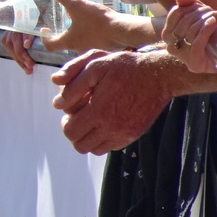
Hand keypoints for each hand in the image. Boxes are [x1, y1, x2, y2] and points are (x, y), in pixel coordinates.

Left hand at [40, 0, 140, 53]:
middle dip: (65, 33)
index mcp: (69, 43)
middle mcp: (79, 50)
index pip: (51, 46)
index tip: (46, 30)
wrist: (123, 31)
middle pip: (66, 44)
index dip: (45, 39)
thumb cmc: (97, 21)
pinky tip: (97, 26)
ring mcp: (92, 51)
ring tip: (82, 21)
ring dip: (80, 34)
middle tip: (66, 22)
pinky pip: (95, 43)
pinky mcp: (105, 49)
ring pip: (81, 44)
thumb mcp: (77, 5)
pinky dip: (93, 36)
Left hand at [50, 49, 170, 153]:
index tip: (70, 113)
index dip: (65, 123)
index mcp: (99, 111)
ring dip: (88, 138)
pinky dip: (103, 139)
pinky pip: (112, 147)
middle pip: (80, 145)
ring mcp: (125, 133)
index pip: (70, 132)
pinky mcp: (135, 134)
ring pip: (95, 149)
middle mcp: (112, 127)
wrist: (159, 75)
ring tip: (91, 121)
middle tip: (79, 118)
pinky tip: (105, 123)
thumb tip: (57, 104)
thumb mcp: (95, 66)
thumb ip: (73, 86)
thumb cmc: (125, 68)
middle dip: (75, 133)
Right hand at [162, 0, 216, 74]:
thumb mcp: (199, 16)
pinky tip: (214, 22)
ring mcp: (181, 56)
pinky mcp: (194, 63)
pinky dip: (206, 30)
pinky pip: (197, 43)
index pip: (175, 14)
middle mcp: (170, 46)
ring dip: (207, 19)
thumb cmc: (211, 35)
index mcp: (168, 34)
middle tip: (215, 12)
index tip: (202, 6)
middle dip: (201, 13)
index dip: (189, 6)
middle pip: (184, 22)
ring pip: (191, 31)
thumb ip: (188, 4)